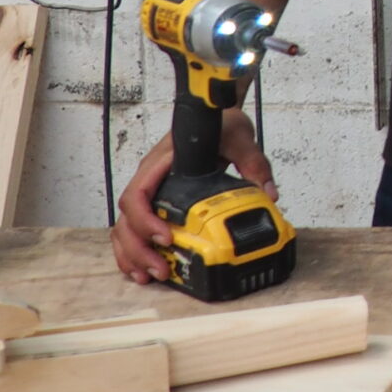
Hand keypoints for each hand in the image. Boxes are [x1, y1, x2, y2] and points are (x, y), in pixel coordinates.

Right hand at [109, 109, 276, 283]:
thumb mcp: (240, 138)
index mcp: (161, 162)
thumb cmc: (221, 124)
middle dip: (139, 248)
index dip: (146, 220)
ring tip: (153, 275)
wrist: (217, 116)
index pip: (138, 194)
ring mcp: (149, 191)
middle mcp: (149, 178)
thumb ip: (253, 163)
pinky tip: (144, 268)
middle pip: (126, 219)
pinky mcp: (155, 202)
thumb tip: (267, 194)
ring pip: (124, 227)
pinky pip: (133, 229)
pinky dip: (134, 251)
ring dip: (134, 254)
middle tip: (162, 269)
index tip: (166, 237)